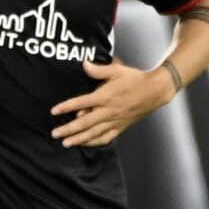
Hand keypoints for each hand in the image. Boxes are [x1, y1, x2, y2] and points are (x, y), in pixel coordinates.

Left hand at [51, 58, 171, 146]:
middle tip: (55, 134)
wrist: (154, 91)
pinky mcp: (121, 127)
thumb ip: (99, 69)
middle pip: (84, 123)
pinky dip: (94, 142)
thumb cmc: (135, 79)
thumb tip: (84, 64)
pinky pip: (106, 137)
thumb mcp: (117, 70)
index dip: (66, 107)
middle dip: (68, 129)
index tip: (54, 111)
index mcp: (106, 96)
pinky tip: (86, 143)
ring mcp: (115, 121)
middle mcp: (109, 111)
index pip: (81, 102)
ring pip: (94, 133)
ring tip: (66, 143)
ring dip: (79, 139)